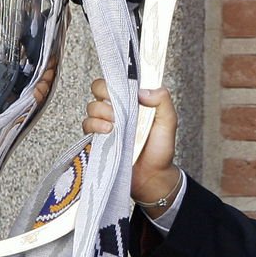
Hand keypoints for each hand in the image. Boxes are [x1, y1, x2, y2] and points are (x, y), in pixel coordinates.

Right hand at [83, 78, 181, 209]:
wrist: (152, 177)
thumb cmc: (160, 149)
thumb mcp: (168, 122)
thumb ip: (163, 101)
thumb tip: (143, 90)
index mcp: (133, 101)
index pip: (117, 80)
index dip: (116, 79)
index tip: (124, 87)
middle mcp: (117, 109)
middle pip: (99, 88)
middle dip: (105, 93)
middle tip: (118, 107)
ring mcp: (106, 123)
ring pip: (92, 106)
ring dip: (102, 112)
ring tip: (116, 124)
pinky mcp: (97, 139)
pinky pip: (87, 125)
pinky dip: (95, 125)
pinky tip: (108, 132)